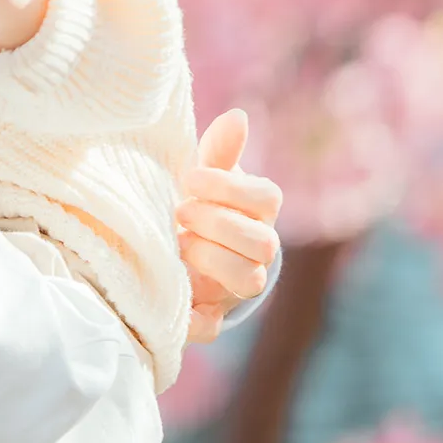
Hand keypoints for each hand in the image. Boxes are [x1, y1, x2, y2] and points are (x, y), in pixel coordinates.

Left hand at [177, 109, 282, 342]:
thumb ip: (219, 151)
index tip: (190, 178)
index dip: (230, 188)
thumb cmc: (195, 203)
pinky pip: (211, 326)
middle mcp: (256, 251)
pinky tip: (178, 296)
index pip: (267, 198)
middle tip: (180, 210)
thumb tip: (238, 115)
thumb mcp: (202, 177)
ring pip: (249, 281)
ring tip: (179, 241)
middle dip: (219, 223)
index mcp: (256, 212)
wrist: (175, 249)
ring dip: (212, 259)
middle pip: (263, 243)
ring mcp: (236, 286)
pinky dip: (195, 316)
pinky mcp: (210, 315)